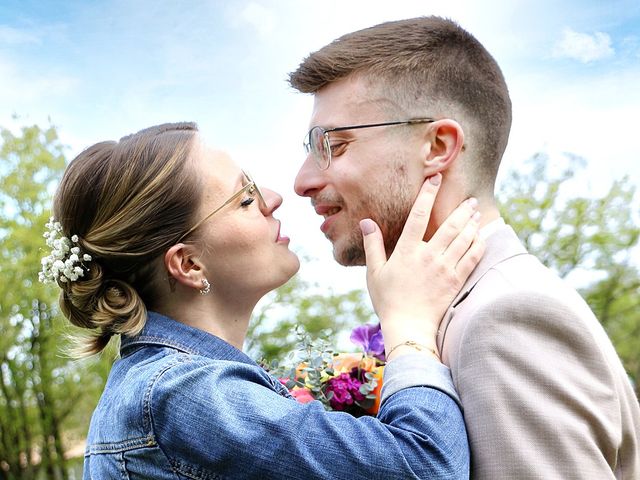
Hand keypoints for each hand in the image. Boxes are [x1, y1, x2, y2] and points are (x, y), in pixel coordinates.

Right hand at [360, 173, 484, 360]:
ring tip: (475, 213)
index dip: (427, 195)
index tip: (435, 179)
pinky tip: (480, 237)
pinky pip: (472, 258)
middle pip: (449, 226)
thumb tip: (367, 222)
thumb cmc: (388, 300)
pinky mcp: (456, 280)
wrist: (409, 326)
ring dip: (471, 224)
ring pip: (463, 239)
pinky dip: (478, 245)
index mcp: (407, 251)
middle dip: (461, 209)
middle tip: (469, 199)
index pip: (418, 216)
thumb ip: (373, 245)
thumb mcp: (374, 272)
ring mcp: (445, 268)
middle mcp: (429, 256)